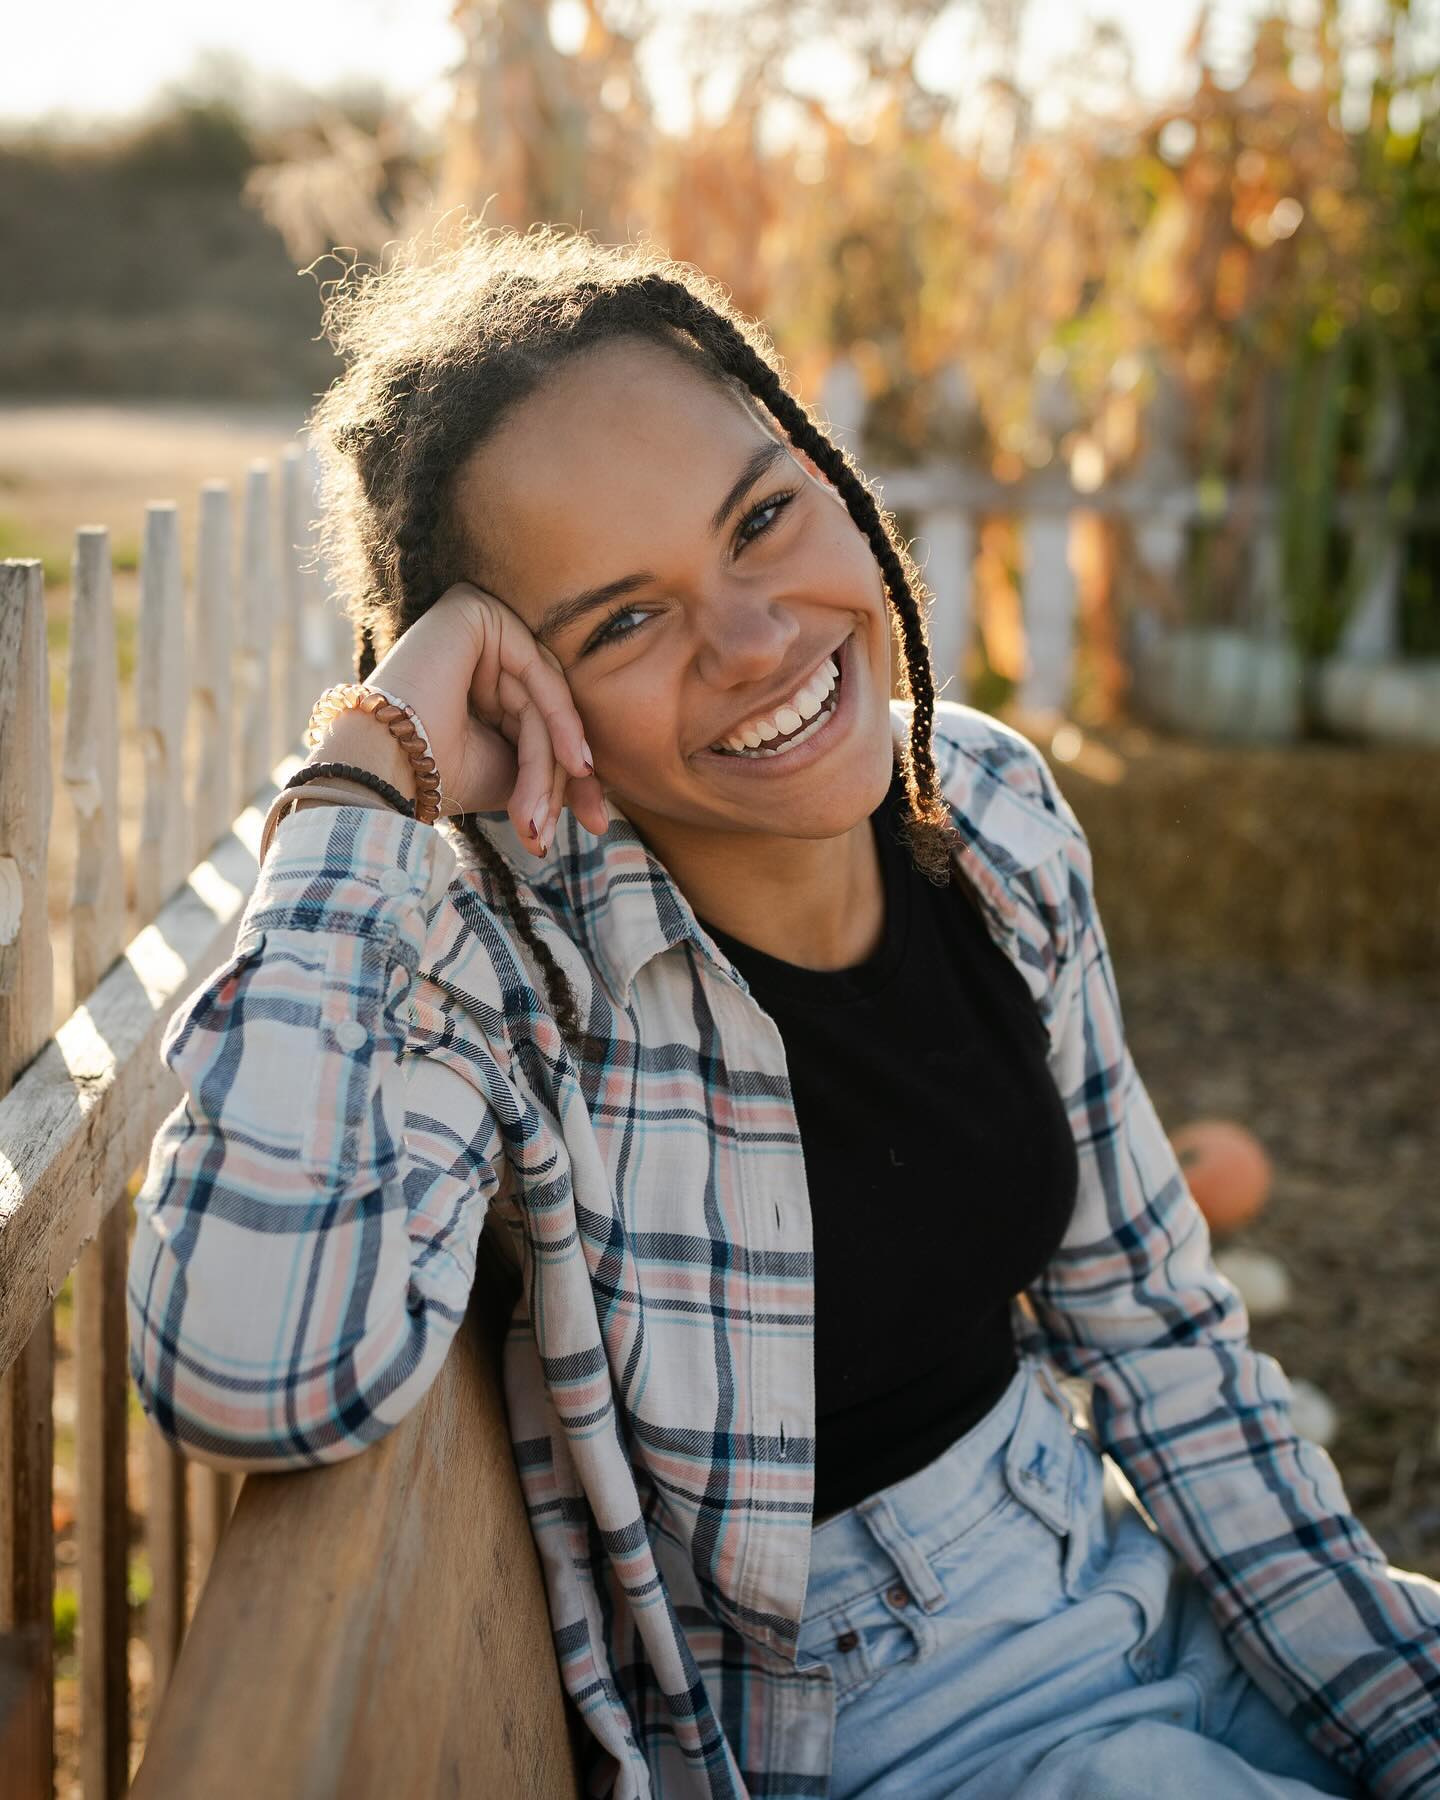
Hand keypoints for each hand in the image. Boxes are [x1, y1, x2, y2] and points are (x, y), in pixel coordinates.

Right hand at [314, 582, 607, 853]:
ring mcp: (478, 623)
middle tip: (588, 824)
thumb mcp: (512, 772)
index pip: (545, 718)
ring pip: (545, 695)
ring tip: (543, 814)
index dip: (573, 774)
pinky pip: (537, 668)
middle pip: (548, 706)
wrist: (381, 771)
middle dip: (567, 773)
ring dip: (553, 762)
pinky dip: (560, 720)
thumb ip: (553, 762)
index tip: (597, 822)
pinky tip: (574, 762)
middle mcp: (481, 644)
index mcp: (483, 677)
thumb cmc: (436, 777)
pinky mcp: (474, 612)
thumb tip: (596, 788)